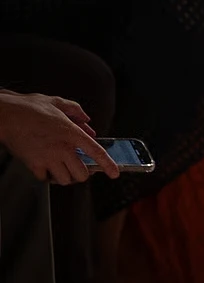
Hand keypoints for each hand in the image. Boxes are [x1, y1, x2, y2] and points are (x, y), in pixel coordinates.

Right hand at [0, 90, 118, 182]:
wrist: (6, 115)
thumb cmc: (28, 107)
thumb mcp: (57, 102)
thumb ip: (76, 111)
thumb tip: (87, 121)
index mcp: (71, 132)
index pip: (96, 151)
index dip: (108, 164)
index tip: (114, 173)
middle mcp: (62, 148)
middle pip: (82, 174)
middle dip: (82, 173)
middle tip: (78, 167)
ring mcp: (47, 158)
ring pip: (65, 180)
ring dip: (65, 176)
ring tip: (61, 166)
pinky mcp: (33, 164)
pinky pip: (46, 178)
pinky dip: (47, 175)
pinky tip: (46, 166)